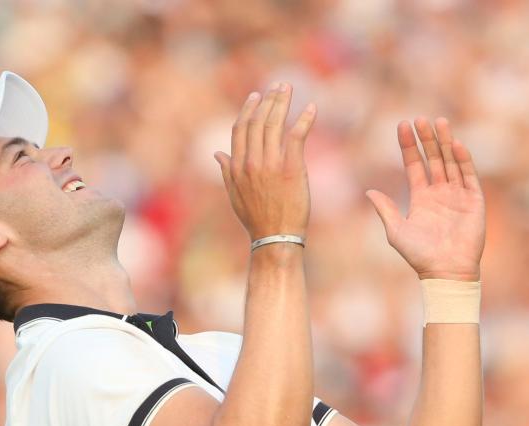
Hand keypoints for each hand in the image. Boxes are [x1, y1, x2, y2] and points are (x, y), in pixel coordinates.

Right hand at [214, 82, 316, 241]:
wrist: (275, 238)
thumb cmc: (256, 219)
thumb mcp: (235, 195)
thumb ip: (226, 171)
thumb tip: (217, 153)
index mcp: (237, 166)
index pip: (241, 129)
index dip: (248, 110)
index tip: (256, 96)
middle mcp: (252, 162)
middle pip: (258, 121)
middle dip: (268, 99)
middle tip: (278, 85)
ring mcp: (271, 164)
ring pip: (274, 124)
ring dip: (282, 102)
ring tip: (288, 88)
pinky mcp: (291, 167)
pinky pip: (297, 136)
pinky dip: (304, 120)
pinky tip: (311, 108)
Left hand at [365, 118, 484, 280]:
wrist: (444, 272)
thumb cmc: (419, 255)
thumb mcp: (396, 231)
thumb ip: (385, 210)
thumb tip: (369, 191)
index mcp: (421, 197)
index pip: (414, 165)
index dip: (409, 146)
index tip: (402, 125)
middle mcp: (440, 192)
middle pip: (433, 158)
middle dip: (427, 139)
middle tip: (420, 119)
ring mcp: (458, 195)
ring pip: (451, 162)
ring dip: (445, 142)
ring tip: (439, 121)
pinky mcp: (474, 201)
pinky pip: (469, 176)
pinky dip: (463, 160)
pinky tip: (455, 145)